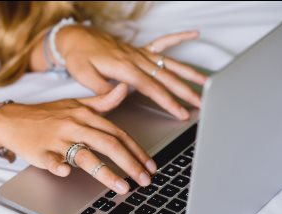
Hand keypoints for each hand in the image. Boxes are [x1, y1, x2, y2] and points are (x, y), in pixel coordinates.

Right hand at [0, 83, 156, 193]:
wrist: (11, 119)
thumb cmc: (45, 115)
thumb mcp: (75, 104)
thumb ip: (102, 101)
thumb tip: (124, 89)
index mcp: (85, 115)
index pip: (117, 133)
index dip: (136, 150)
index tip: (150, 166)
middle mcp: (74, 125)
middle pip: (108, 144)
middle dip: (131, 164)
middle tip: (145, 181)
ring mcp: (57, 139)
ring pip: (85, 155)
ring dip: (106, 173)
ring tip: (123, 188)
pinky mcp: (40, 151)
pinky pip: (51, 159)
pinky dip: (59, 166)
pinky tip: (67, 173)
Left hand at [58, 27, 207, 119]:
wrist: (75, 38)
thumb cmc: (78, 57)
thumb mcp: (83, 76)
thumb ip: (101, 88)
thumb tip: (121, 92)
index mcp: (125, 68)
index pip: (152, 88)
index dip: (168, 101)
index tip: (180, 112)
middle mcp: (136, 59)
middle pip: (166, 77)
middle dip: (186, 92)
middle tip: (201, 104)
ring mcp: (140, 53)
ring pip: (169, 64)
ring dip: (189, 73)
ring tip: (206, 82)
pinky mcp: (139, 50)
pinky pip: (162, 42)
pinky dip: (179, 38)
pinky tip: (194, 34)